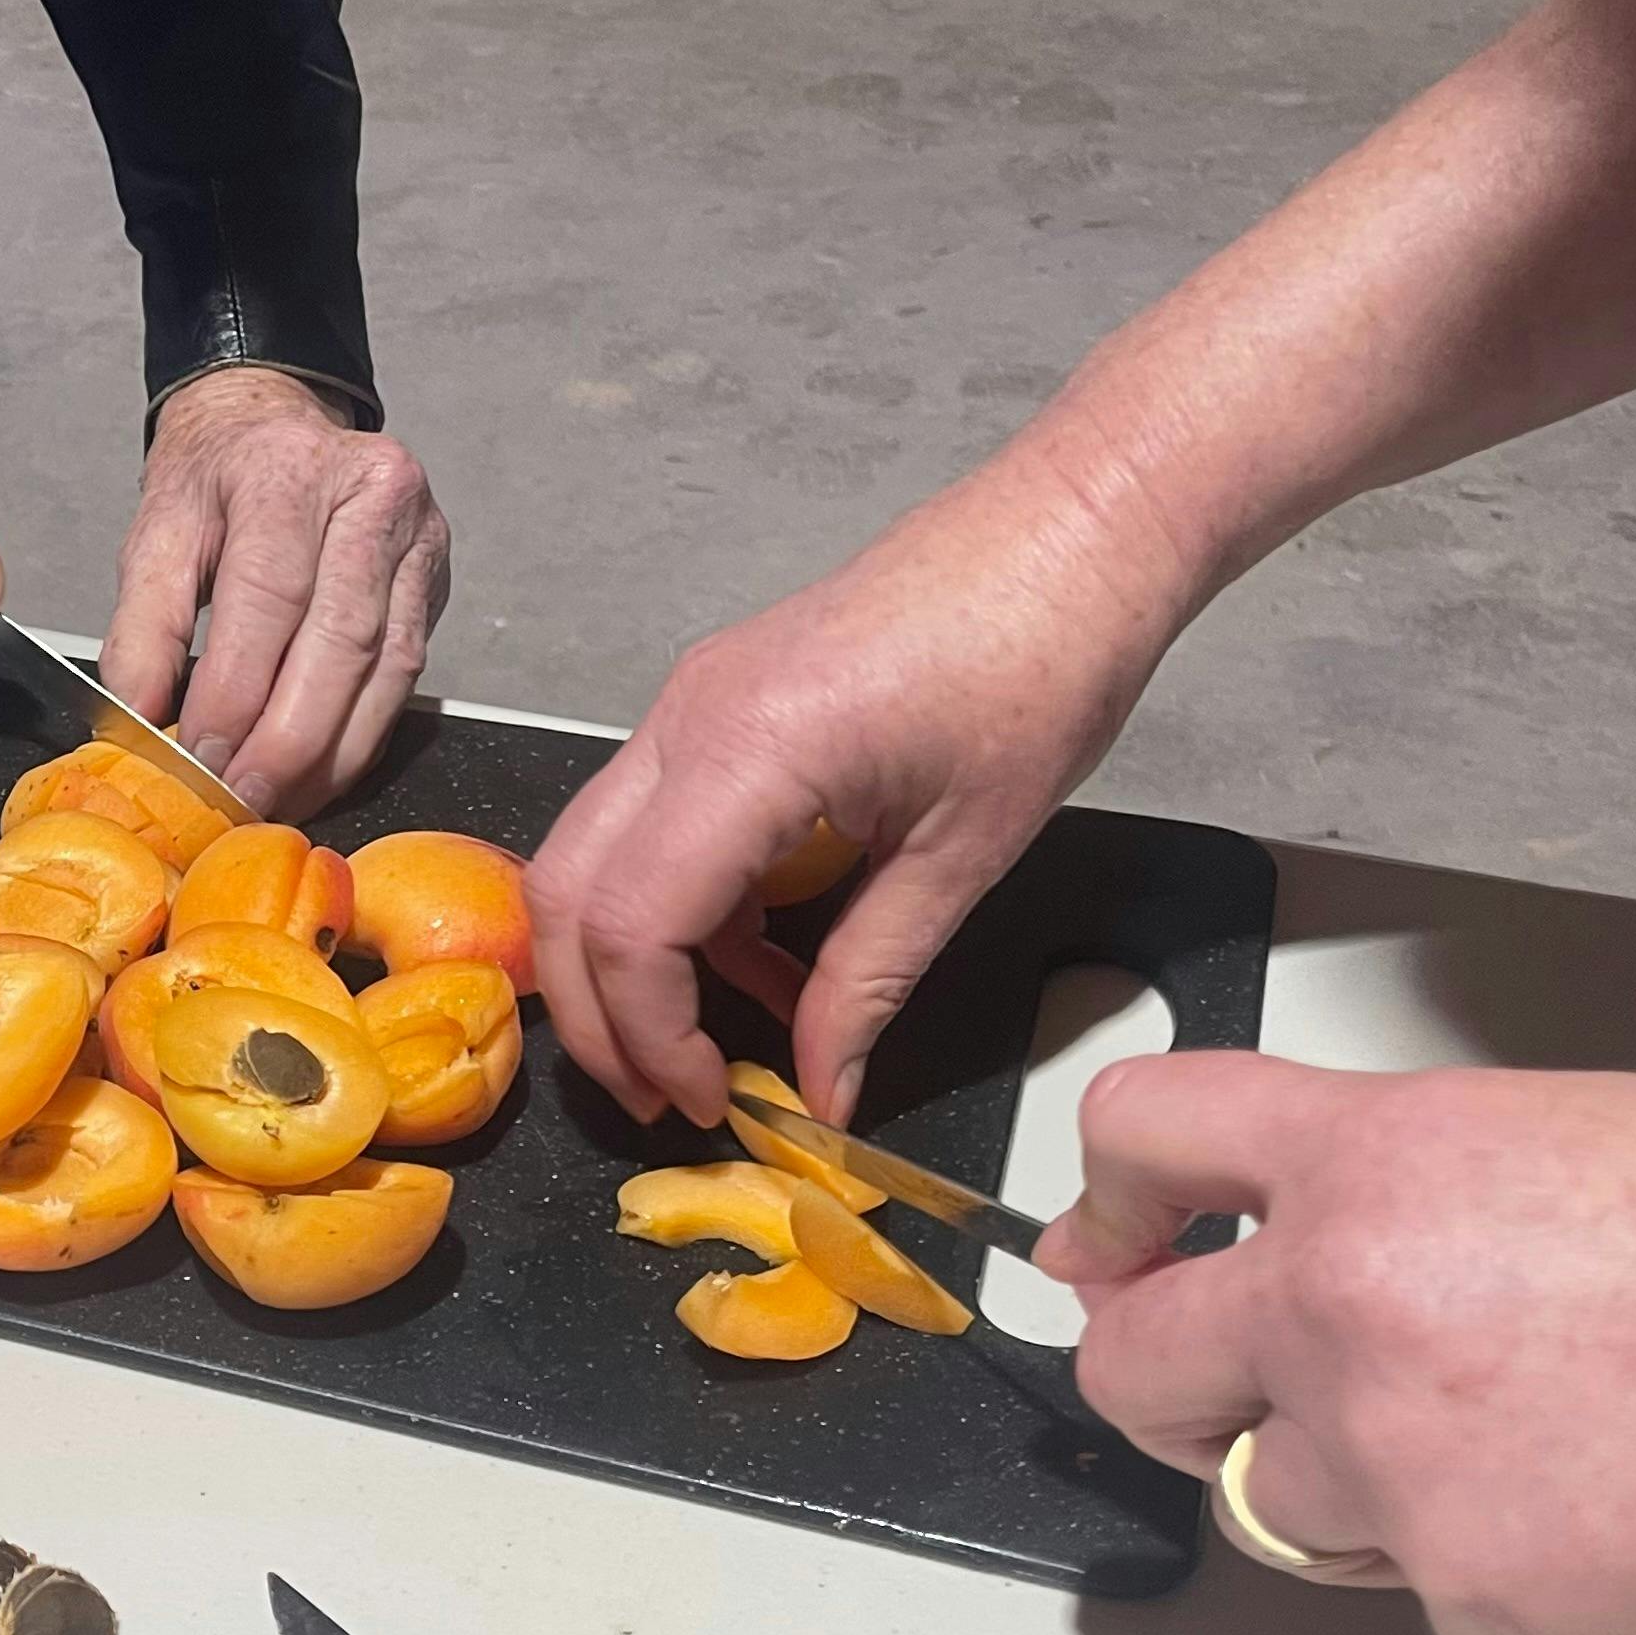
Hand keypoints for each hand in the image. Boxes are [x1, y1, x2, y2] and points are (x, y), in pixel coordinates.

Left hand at [96, 368, 447, 817]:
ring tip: (278, 798)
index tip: (203, 756)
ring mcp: (420, 537)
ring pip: (387, 669)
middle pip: (341, 640)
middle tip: (243, 796)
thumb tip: (142, 720)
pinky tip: (319, 772)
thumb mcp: (158, 531)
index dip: (237, 689)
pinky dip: (360, 736)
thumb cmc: (218, 479)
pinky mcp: (435, 579)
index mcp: (291, 470)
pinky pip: (405, 676)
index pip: (270, 596)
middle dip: (289, 737)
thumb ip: (143, 627)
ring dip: (331, 752)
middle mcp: (374, 494)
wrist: (274, 429)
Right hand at [527, 459, 1190, 1127]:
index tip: (712, 1102)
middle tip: (665, 1099)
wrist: (1069, 532)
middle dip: (596, 1013)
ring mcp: (689, 702)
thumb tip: (822, 1097)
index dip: (650, 1034)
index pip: (629, 921)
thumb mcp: (965, 855)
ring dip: (626, 962)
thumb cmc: (1042, 669)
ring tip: (712, 1046)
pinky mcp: (715, 703)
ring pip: (591, 854)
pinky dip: (674, 910)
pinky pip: (649, 823)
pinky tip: (761, 967)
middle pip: (566, 889)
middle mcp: (684, 719)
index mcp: (746, 751)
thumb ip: (871, 983)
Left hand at [1038, 1053, 1635, 1634]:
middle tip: (1210, 1373)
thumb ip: (1397, 1183)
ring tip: (1482, 1438)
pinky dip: (1466, 1561)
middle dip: (1160, 1368)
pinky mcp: (1461, 1594)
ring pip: (1262, 1495)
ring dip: (1328, 1476)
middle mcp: (1346, 1308)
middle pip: (1132, 1359)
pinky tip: (1577, 1509)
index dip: (1105, 1187)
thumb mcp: (1561, 1135)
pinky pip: (1402, 1583)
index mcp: (1372, 1164)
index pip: (1144, 1129)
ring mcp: (1392, 1465)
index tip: (1104, 1230)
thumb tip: (1314, 1227)